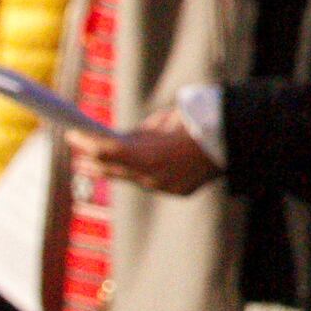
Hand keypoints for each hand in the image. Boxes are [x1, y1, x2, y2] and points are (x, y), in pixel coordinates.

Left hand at [71, 119, 217, 196]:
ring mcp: (167, 186)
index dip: (85, 142)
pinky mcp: (180, 191)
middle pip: (113, 169)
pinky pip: (154, 181)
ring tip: (94, 164)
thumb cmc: (200, 119)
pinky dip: (143, 173)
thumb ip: (141, 134)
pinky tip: (131, 167)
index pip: (105, 151)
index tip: (71, 134)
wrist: (239, 136)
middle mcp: (153, 176)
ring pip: (133, 178)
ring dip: (115, 169)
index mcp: (147, 155)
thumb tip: (124, 140)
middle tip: (76, 153)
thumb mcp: (164, 120)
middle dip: (93, 160)